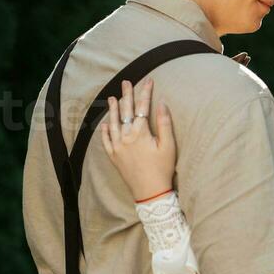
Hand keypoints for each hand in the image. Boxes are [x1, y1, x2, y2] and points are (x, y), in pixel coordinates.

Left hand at [100, 78, 176, 201]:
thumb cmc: (162, 169)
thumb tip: (161, 104)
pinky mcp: (114, 157)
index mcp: (140, 133)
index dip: (145, 93)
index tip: (148, 80)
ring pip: (114, 124)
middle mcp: (126, 137)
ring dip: (113, 110)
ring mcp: (117, 147)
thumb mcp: (168, 146)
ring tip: (112, 98)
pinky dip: (105, 131)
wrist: (150, 192)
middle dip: (127, 96)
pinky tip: (105, 124)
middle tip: (126, 83)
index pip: (142, 107)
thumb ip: (164, 123)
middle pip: (126, 112)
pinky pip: (106, 141)